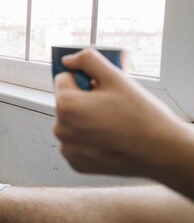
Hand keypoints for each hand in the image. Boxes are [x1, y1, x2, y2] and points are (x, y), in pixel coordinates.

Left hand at [53, 49, 181, 177]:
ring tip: (112, 124)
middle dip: (83, 100)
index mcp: (65, 104)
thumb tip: (68, 60)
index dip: (84, 80)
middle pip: (66, 102)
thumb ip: (87, 60)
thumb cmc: (141, 116)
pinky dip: (88, 140)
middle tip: (111, 107)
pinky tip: (108, 140)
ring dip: (84, 120)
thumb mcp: (115, 77)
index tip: (101, 88)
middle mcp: (60, 128)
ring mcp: (67, 148)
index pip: (63, 78)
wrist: (161, 151)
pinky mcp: (76, 163)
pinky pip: (76, 143)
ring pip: (70, 123)